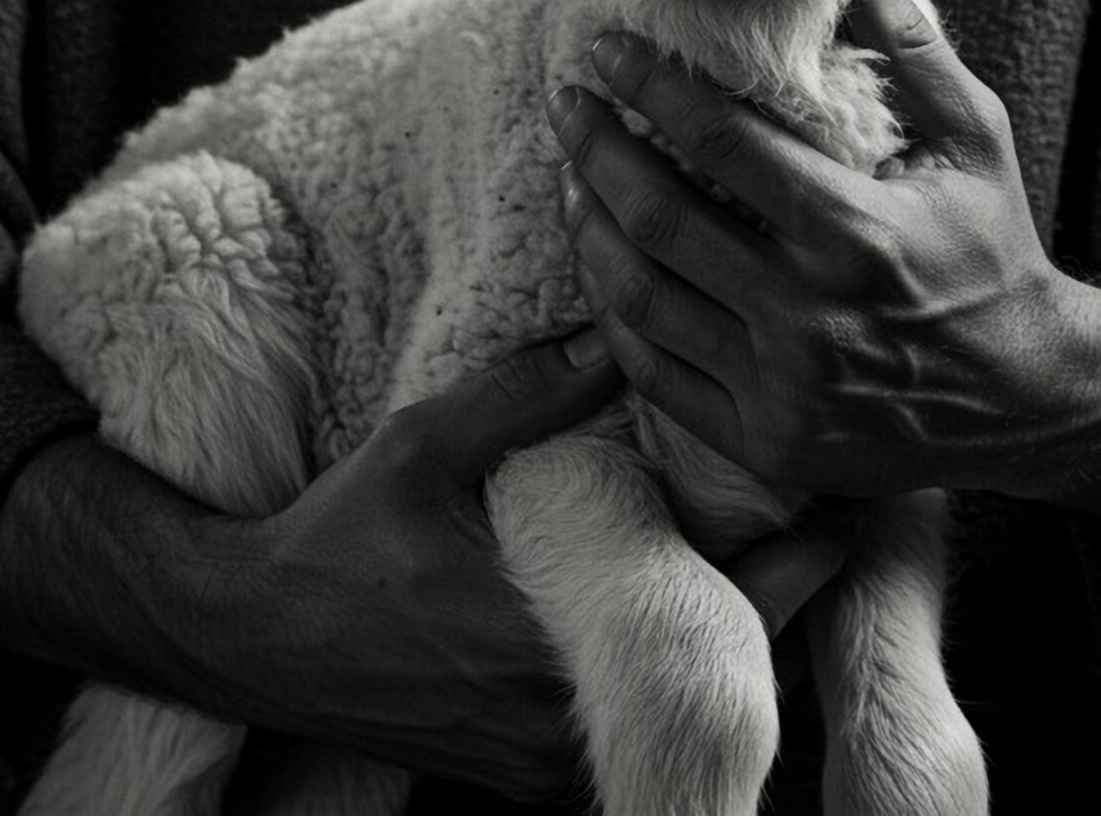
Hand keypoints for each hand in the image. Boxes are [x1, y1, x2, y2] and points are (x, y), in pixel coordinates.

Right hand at [0, 331, 869, 800]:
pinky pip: (635, 733)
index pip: (724, 606)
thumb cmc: (336, 539)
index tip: (848, 495)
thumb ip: (526, 392)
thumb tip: (619, 328)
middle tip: (844, 519)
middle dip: (788, 594)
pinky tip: (696, 618)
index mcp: (555, 632)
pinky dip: (675, 681)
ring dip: (738, 643)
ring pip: (688, 710)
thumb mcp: (424, 444)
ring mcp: (549, 759)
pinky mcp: (527, 776)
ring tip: (789, 560)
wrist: (251, 641)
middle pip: (731, 668)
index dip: (801, 553)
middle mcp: (565, 716)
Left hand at [546, 0, 1100, 542]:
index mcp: (856, 232)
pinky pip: (653, 374)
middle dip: (594, 150)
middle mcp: (808, 314)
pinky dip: (612, 316)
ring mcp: (779, 387)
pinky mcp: (763, 441)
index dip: (650, 87)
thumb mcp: (977, 144)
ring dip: (589, 229)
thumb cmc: (995, 257)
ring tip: (571, 180)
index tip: (609, 50)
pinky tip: (601, 267)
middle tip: (567, 104)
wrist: (1028, 399)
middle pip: (658, 218)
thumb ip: (916, 57)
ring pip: (640, 298)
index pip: (720, 143)